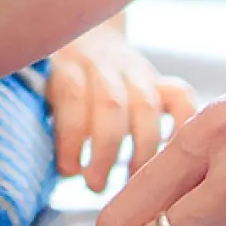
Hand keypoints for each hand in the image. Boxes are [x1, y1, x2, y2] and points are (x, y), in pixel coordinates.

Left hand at [46, 22, 192, 191]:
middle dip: (105, 151)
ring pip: (146, 106)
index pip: (72, 96)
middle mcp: (104, 64)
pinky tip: (173, 157)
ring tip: (132, 185)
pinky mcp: (161, 81)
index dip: (70, 137)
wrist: (87, 40)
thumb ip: (53, 123)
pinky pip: (181, 98)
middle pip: (111, 103)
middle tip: (96, 185)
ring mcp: (136, 71)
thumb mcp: (44, 93)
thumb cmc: (63, 84)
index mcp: (68, 66)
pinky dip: (181, 127)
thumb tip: (68, 171)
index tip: (69, 170)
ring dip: (140, 151)